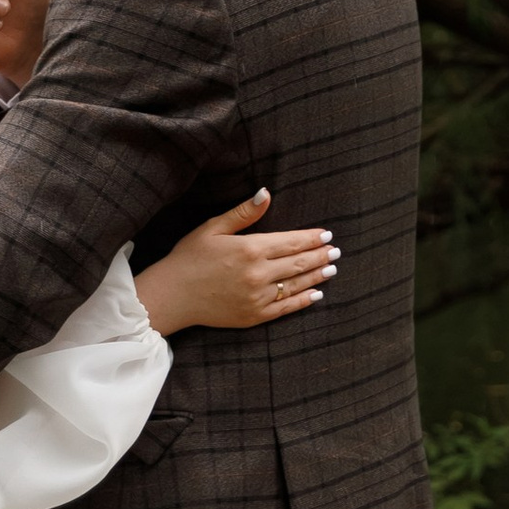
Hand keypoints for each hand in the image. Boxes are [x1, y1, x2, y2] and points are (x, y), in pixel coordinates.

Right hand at [136, 192, 339, 339]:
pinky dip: (304, 300)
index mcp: (250, 249)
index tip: (326, 235)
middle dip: (320, 256)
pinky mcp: (254, 316)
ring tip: (331, 269)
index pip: (291, 242)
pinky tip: (315, 294)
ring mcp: (257, 297)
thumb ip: (244, 213)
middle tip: (336, 251)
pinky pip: (286, 308)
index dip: (311, 238)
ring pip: (296, 285)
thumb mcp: (213, 228)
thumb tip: (266, 193)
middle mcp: (258, 274)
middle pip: (298, 263)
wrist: (172, 296)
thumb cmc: (189, 257)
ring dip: (316, 276)